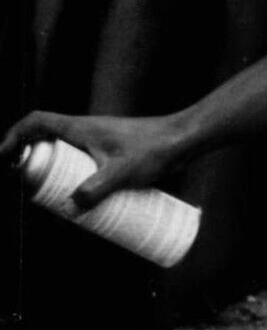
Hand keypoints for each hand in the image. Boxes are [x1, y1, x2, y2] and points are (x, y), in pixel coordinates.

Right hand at [0, 111, 184, 209]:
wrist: (184, 139)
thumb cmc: (155, 149)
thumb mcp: (122, 173)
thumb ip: (96, 190)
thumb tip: (71, 207)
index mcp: (81, 128)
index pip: (38, 122)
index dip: (15, 135)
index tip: (6, 157)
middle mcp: (87, 131)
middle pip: (47, 142)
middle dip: (33, 165)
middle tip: (32, 192)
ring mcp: (101, 142)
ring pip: (67, 154)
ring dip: (56, 173)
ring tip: (56, 202)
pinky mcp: (114, 153)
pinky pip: (85, 163)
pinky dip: (77, 178)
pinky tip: (85, 201)